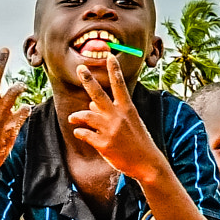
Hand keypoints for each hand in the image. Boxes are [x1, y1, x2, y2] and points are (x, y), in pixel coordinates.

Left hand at [69, 55, 168, 184]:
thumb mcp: (130, 122)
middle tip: (79, 68)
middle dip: (88, 80)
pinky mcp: (103, 144)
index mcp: (128, 109)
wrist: (146, 163)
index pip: (120, 85)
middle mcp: (118, 117)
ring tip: (72, 118)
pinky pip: (84, 134)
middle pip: (99, 95)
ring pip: (86, 116)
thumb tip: (90, 103)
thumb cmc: (138, 141)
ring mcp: (110, 130)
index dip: (114, 70)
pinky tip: (79, 133)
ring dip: (76, 116)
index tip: (109, 56)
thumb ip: (111, 111)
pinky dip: (80, 132)